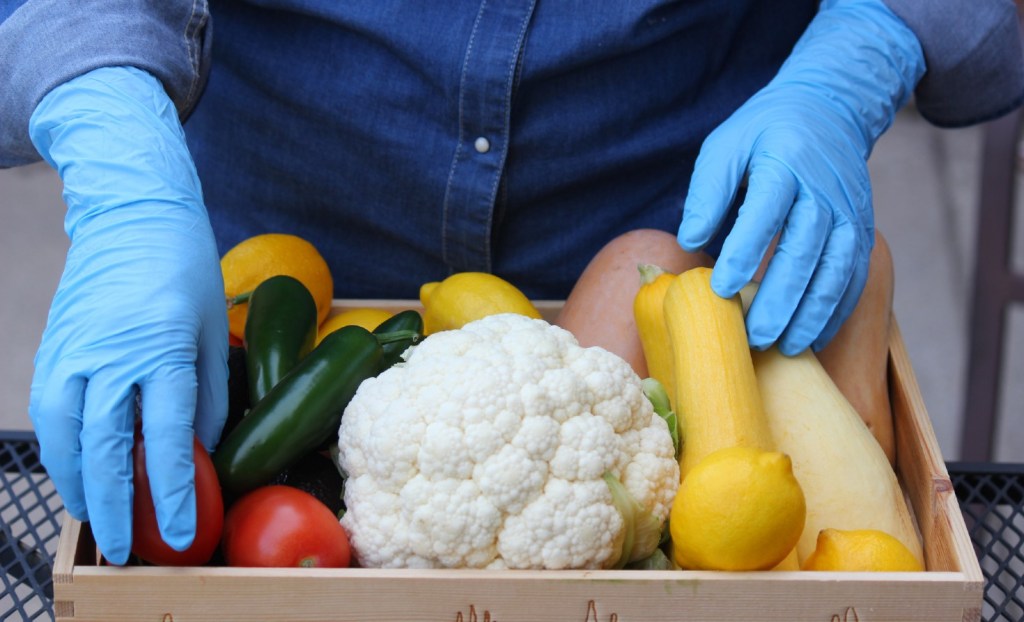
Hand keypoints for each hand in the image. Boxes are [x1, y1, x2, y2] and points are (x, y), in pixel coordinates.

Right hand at [28, 66, 227, 563]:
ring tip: (96, 518)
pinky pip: (50, 413)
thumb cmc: (184, 267)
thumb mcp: (213, 328)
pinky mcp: (52, 348)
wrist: (130, 211)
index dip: (174, 492)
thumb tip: (200, 448)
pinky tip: (75, 470)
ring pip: (66, 437)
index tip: (180, 533)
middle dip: (116, 506)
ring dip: (80, 485)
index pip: (168, 436)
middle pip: (107, 448)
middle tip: (123, 548)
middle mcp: (109, 355)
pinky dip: (60, 449)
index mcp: (161, 347)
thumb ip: (208, 393)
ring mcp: (72, 351)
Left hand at [677, 0, 923, 354]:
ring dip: (811, 314)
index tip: (720, 288)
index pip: (766, 212)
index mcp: (786, 162)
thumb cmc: (765, 133)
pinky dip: (835, 312)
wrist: (831, 110)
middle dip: (780, 299)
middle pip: (804, 250)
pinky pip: (854, 277)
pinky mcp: (863, 231)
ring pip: (835, 271)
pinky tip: (813, 339)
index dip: (744, 252)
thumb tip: (689, 241)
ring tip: (784, 348)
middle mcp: (824, 191)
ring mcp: (850, 213)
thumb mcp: (727, 145)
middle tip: (754, 337)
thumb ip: (708, 191)